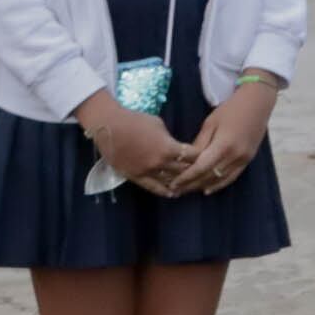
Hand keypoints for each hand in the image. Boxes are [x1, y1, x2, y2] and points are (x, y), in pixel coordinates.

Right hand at [76, 94, 191, 191]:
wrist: (110, 127)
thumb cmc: (135, 120)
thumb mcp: (159, 124)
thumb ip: (169, 139)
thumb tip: (175, 145)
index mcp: (168, 148)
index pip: (192, 156)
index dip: (200, 156)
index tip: (205, 156)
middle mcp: (160, 163)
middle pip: (183, 171)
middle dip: (193, 171)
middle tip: (200, 173)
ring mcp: (147, 172)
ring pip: (169, 182)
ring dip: (180, 183)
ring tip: (189, 185)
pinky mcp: (135, 177)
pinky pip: (152, 187)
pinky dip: (164, 191)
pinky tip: (172, 193)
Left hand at [168, 75, 278, 194]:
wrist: (258, 102)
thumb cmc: (231, 109)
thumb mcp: (210, 123)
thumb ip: (200, 143)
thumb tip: (187, 160)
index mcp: (224, 145)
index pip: (201, 167)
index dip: (186, 178)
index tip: (173, 184)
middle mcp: (235, 156)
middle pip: (209, 176)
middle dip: (191, 185)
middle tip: (175, 190)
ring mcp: (243, 160)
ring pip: (220, 180)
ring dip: (202, 186)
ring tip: (187, 190)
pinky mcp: (248, 160)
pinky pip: (231, 177)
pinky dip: (218, 185)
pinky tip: (207, 189)